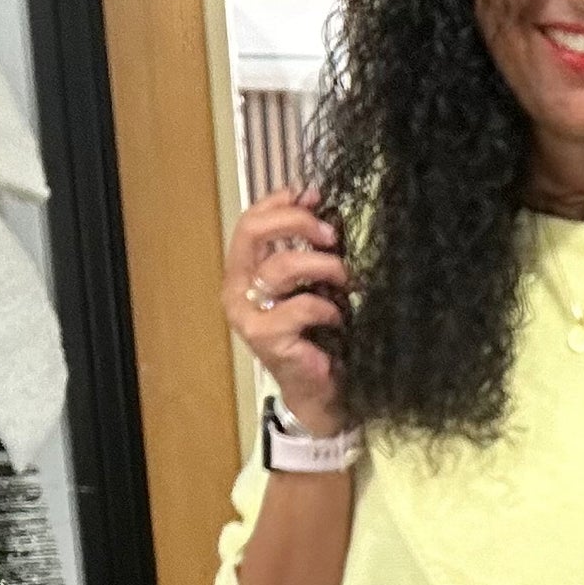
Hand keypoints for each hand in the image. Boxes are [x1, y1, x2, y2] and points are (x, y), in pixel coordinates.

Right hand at [224, 185, 349, 432]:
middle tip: (330, 234)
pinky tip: (338, 319)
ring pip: (283, 266)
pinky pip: (302, 306)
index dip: (280, 202)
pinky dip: (328, 308)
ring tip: (346, 280)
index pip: (250, 222)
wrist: (319, 389)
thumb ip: (307, 249)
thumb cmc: (316, 336)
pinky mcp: (267, 338)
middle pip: (253, 232)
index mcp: (243, 273)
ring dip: (325, 266)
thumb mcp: (310, 284)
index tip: (313, 194)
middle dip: (297, 222)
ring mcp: (248, 316)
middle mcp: (236, 291)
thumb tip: (318, 202)